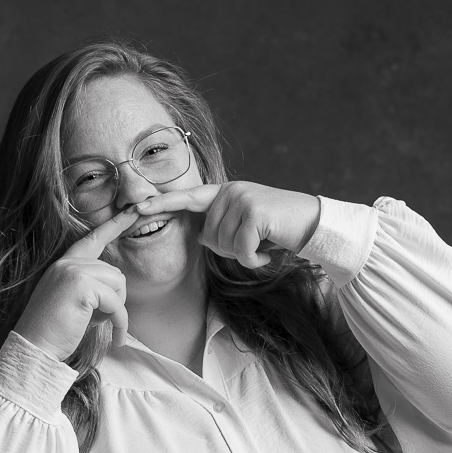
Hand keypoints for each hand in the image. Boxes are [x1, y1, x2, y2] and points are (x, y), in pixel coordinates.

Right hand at [15, 207, 140, 358]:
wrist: (34, 349)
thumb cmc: (54, 334)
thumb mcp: (74, 305)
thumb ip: (92, 290)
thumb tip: (117, 288)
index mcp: (63, 265)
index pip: (92, 240)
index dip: (114, 226)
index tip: (132, 211)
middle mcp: (66, 263)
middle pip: (114, 272)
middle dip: (114, 300)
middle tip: (96, 321)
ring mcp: (73, 272)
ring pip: (118, 284)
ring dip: (116, 310)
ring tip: (97, 326)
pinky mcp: (82, 286)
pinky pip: (117, 303)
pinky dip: (120, 323)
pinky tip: (116, 339)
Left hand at [134, 182, 320, 268]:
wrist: (313, 224)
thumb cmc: (279, 230)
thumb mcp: (246, 226)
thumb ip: (222, 227)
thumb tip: (203, 238)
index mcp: (225, 192)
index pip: (188, 198)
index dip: (162, 204)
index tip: (138, 207)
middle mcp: (230, 191)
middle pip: (209, 238)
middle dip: (231, 250)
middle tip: (255, 244)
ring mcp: (241, 199)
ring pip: (224, 246)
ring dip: (245, 256)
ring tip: (264, 245)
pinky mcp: (253, 213)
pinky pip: (240, 251)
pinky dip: (255, 261)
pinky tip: (268, 253)